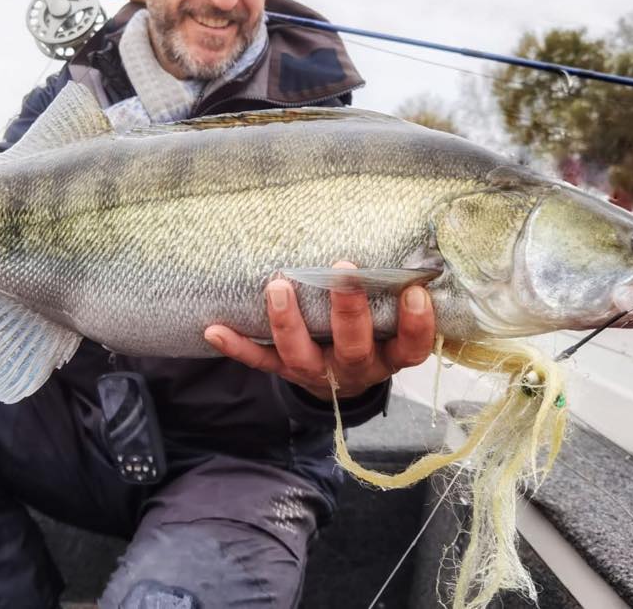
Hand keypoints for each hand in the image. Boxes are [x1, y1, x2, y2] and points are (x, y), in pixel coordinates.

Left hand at [204, 261, 435, 399]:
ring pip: (300, 354)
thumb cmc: (374, 338)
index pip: (409, 347)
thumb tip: (419, 246)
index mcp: (387, 357)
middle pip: (352, 347)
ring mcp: (314, 371)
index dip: (415, 325)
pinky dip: (236, 346)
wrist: (342, 386)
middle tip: (344, 269)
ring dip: (287, 321)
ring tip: (279, 285)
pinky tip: (213, 329)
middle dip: (348, 310)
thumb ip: (399, 296)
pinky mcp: (283, 370)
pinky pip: (258, 361)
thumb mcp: (395, 328)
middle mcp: (352, 368)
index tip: (415, 291)